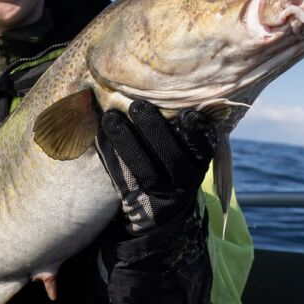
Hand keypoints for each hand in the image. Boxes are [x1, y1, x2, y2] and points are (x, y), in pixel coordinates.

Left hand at [95, 100, 213, 235]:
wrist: (164, 215)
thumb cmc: (171, 168)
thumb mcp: (185, 153)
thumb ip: (179, 130)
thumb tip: (159, 89)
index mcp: (199, 164)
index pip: (204, 149)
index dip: (197, 133)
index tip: (187, 114)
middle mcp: (185, 181)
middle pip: (172, 157)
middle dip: (155, 130)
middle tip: (137, 106)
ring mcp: (162, 196)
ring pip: (145, 170)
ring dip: (126, 141)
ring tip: (111, 118)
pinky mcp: (139, 205)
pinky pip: (122, 181)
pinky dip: (110, 158)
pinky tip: (100, 136)